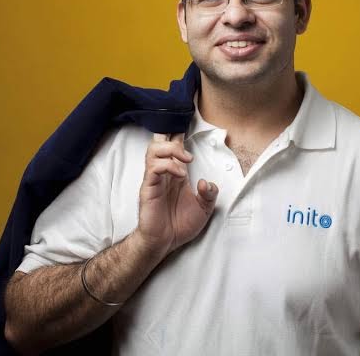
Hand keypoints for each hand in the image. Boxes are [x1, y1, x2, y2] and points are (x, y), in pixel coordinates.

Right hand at [136, 133, 217, 256]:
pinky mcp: (148, 187)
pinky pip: (154, 168)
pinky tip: (181, 174)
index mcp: (176, 173)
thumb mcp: (205, 209)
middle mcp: (164, 172)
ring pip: (154, 149)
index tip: (186, 118)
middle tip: (183, 137)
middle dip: (170, 132)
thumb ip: (210, 194)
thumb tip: (206, 182)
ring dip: (172, 149)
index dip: (178, 132)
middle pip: (160, 141)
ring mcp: (154, 178)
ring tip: (187, 159)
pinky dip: (169, 166)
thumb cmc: (180, 225)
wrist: (164, 242)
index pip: (174, 146)